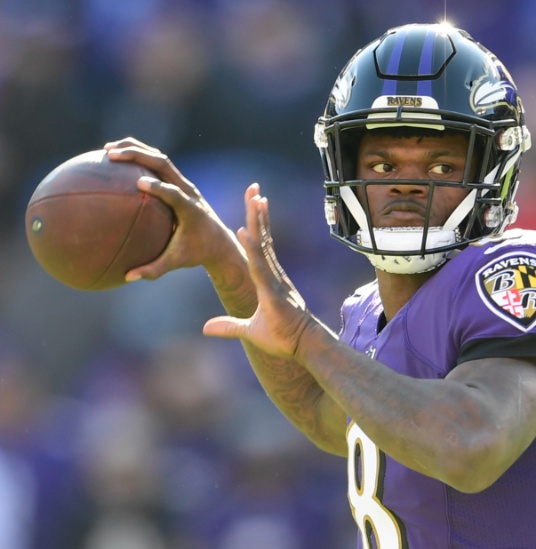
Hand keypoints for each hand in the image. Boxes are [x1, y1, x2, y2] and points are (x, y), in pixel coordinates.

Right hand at [103, 138, 242, 281]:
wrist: (220, 242)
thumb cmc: (197, 253)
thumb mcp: (177, 262)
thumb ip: (154, 270)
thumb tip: (128, 277)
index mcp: (191, 210)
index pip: (175, 195)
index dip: (159, 188)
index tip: (139, 184)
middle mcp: (189, 192)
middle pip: (164, 165)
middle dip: (138, 156)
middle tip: (111, 154)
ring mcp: (184, 185)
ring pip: (160, 159)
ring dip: (135, 150)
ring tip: (107, 150)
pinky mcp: (179, 183)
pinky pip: (158, 165)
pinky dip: (139, 158)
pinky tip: (115, 159)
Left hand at [201, 187, 317, 358]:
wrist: (303, 347)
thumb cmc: (283, 339)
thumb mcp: (249, 331)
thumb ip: (229, 326)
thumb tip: (206, 328)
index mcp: (269, 279)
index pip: (262, 245)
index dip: (258, 224)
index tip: (256, 202)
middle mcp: (273, 274)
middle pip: (264, 237)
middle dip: (258, 213)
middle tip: (255, 189)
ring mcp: (274, 280)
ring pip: (263, 245)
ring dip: (256, 221)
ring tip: (254, 198)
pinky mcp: (272, 291)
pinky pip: (259, 266)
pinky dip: (251, 248)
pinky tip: (243, 232)